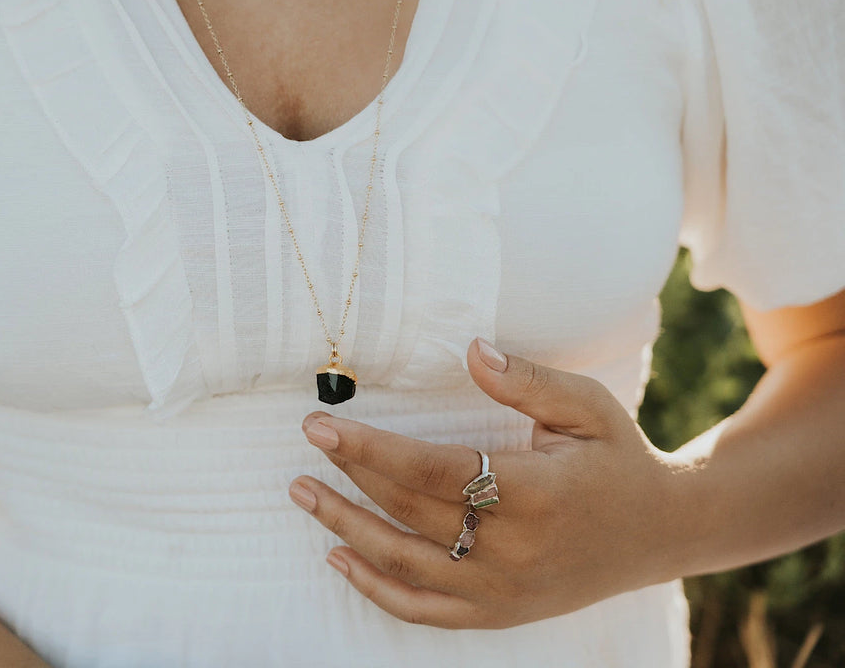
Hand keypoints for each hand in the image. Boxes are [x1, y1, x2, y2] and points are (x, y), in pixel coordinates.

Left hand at [288, 338, 683, 628]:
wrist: (660, 532)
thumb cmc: (618, 458)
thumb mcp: (587, 407)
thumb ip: (528, 380)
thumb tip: (471, 350)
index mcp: (535, 492)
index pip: (432, 470)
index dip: (370, 449)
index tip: (322, 426)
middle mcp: (514, 549)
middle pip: (408, 511)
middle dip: (349, 475)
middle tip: (308, 442)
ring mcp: (502, 590)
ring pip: (404, 563)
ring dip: (345, 528)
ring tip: (303, 494)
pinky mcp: (498, 613)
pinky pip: (422, 610)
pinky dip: (375, 588)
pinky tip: (340, 558)